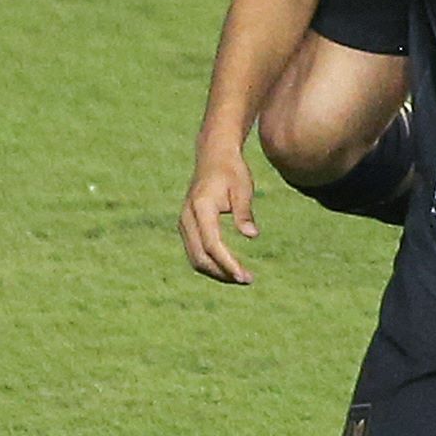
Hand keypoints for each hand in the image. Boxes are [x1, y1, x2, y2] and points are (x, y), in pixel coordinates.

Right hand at [180, 148, 260, 283]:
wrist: (213, 156)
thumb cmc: (231, 171)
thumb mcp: (242, 188)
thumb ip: (244, 212)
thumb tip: (252, 235)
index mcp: (201, 208)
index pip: (212, 244)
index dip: (227, 263)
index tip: (244, 276)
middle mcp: (188, 218)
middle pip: (200, 257)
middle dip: (222, 273)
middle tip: (247, 280)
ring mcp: (184, 223)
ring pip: (195, 258)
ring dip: (216, 272)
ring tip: (240, 277)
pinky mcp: (187, 226)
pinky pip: (195, 252)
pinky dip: (210, 264)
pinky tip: (228, 267)